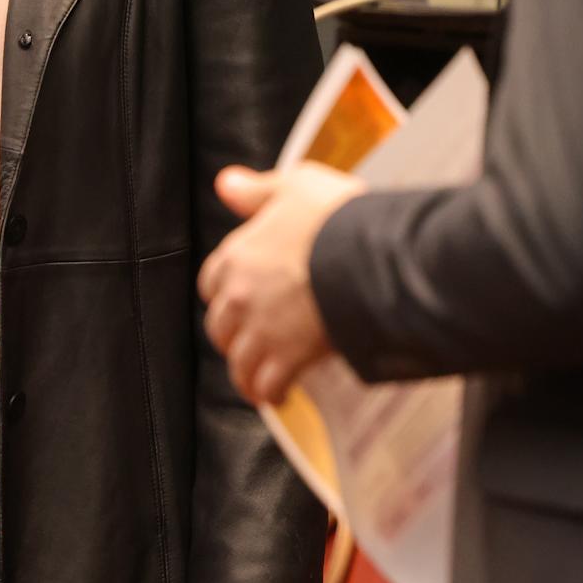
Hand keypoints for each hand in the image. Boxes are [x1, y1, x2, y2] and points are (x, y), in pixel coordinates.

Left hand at [197, 164, 363, 404]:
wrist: (370, 255)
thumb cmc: (337, 215)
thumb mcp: (295, 185)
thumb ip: (257, 190)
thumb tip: (225, 184)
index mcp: (238, 255)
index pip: (212, 282)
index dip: (223, 293)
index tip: (236, 300)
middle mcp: (241, 294)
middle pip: (220, 326)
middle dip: (232, 336)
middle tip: (246, 344)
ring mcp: (262, 328)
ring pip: (239, 361)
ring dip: (246, 374)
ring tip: (258, 383)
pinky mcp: (288, 356)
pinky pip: (267, 384)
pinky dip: (270, 394)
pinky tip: (279, 398)